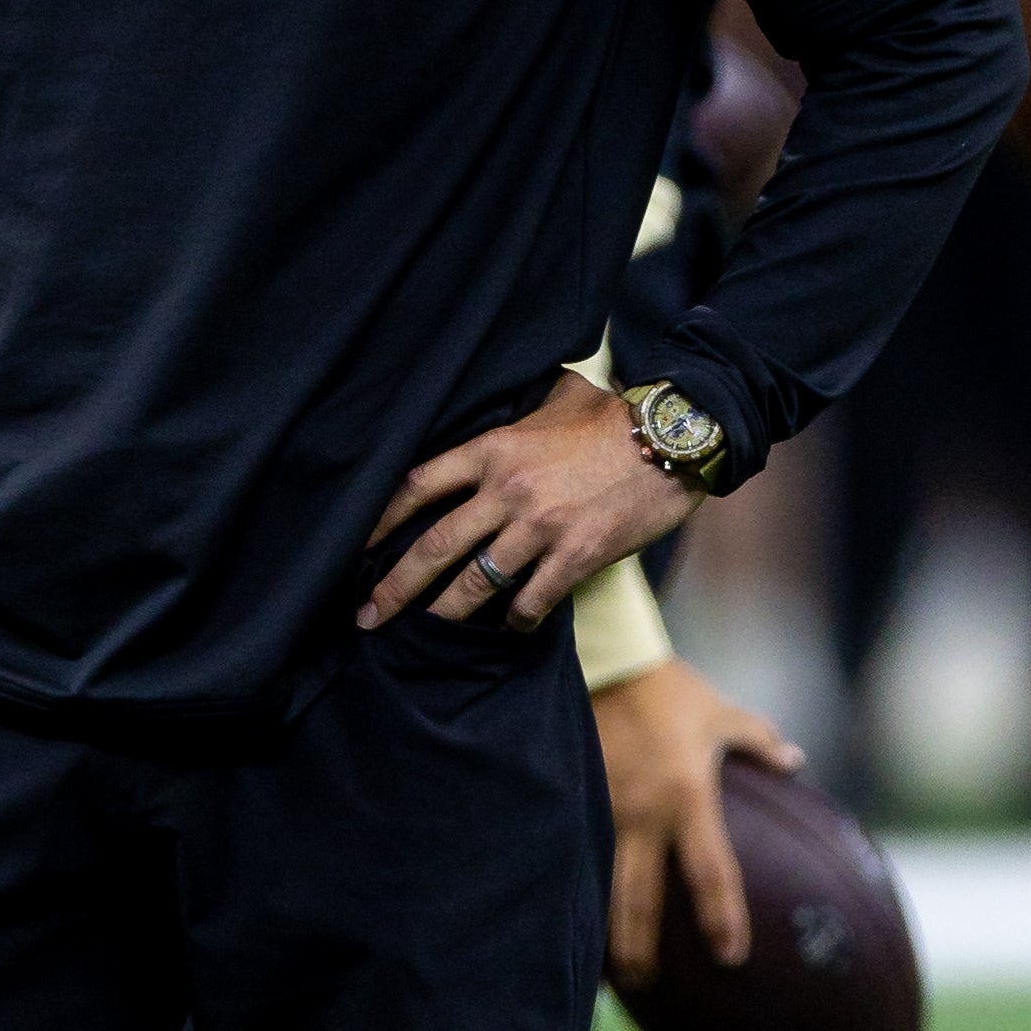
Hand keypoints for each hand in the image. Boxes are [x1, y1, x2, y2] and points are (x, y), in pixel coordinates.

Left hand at [360, 373, 701, 633]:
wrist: (672, 441)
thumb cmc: (613, 417)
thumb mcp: (556, 398)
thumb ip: (519, 409)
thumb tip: (500, 400)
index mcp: (494, 448)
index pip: (420, 484)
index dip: (381, 518)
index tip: (357, 547)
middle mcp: (508, 489)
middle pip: (435, 545)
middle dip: (396, 586)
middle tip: (368, 615)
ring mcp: (540, 527)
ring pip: (477, 582)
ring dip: (447, 613)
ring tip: (426, 633)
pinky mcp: (575, 556)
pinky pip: (531, 601)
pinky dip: (516, 619)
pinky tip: (509, 627)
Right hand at [592, 658, 805, 987]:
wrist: (606, 658)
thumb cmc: (668, 687)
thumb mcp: (720, 712)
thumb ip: (759, 741)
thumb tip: (796, 762)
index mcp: (688, 797)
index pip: (711, 872)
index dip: (722, 917)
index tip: (731, 954)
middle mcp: (644, 813)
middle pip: (641, 898)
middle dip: (642, 948)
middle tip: (649, 983)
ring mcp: (604, 808)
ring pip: (601, 884)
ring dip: (606, 930)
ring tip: (609, 968)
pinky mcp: (576, 798)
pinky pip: (578, 852)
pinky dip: (578, 887)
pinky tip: (574, 912)